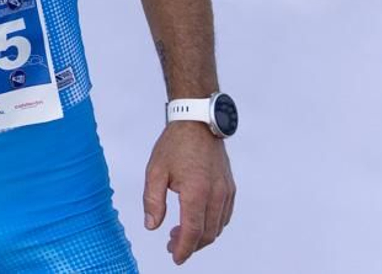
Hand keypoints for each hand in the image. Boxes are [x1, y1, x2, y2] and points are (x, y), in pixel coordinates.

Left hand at [143, 121, 234, 264]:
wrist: (197, 123)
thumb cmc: (175, 145)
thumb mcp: (155, 170)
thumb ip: (153, 200)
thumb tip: (151, 226)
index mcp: (196, 191)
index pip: (193, 231)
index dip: (183, 248)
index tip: (174, 257)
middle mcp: (216, 195)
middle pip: (208, 233)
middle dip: (191, 245)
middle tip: (171, 246)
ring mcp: (226, 192)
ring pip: (218, 227)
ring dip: (202, 237)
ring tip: (180, 235)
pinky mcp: (230, 188)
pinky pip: (225, 216)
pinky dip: (212, 225)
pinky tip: (198, 222)